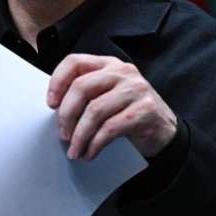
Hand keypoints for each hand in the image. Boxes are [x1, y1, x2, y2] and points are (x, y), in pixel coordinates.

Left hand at [47, 54, 176, 159]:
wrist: (165, 131)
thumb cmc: (127, 112)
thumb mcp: (106, 95)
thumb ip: (86, 93)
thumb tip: (54, 110)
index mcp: (107, 64)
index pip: (74, 62)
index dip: (57, 81)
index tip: (50, 104)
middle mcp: (122, 72)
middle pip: (81, 87)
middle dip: (66, 114)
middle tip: (62, 134)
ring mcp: (135, 89)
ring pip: (95, 111)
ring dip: (80, 135)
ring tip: (74, 150)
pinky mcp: (144, 110)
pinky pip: (110, 128)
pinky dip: (95, 143)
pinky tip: (90, 152)